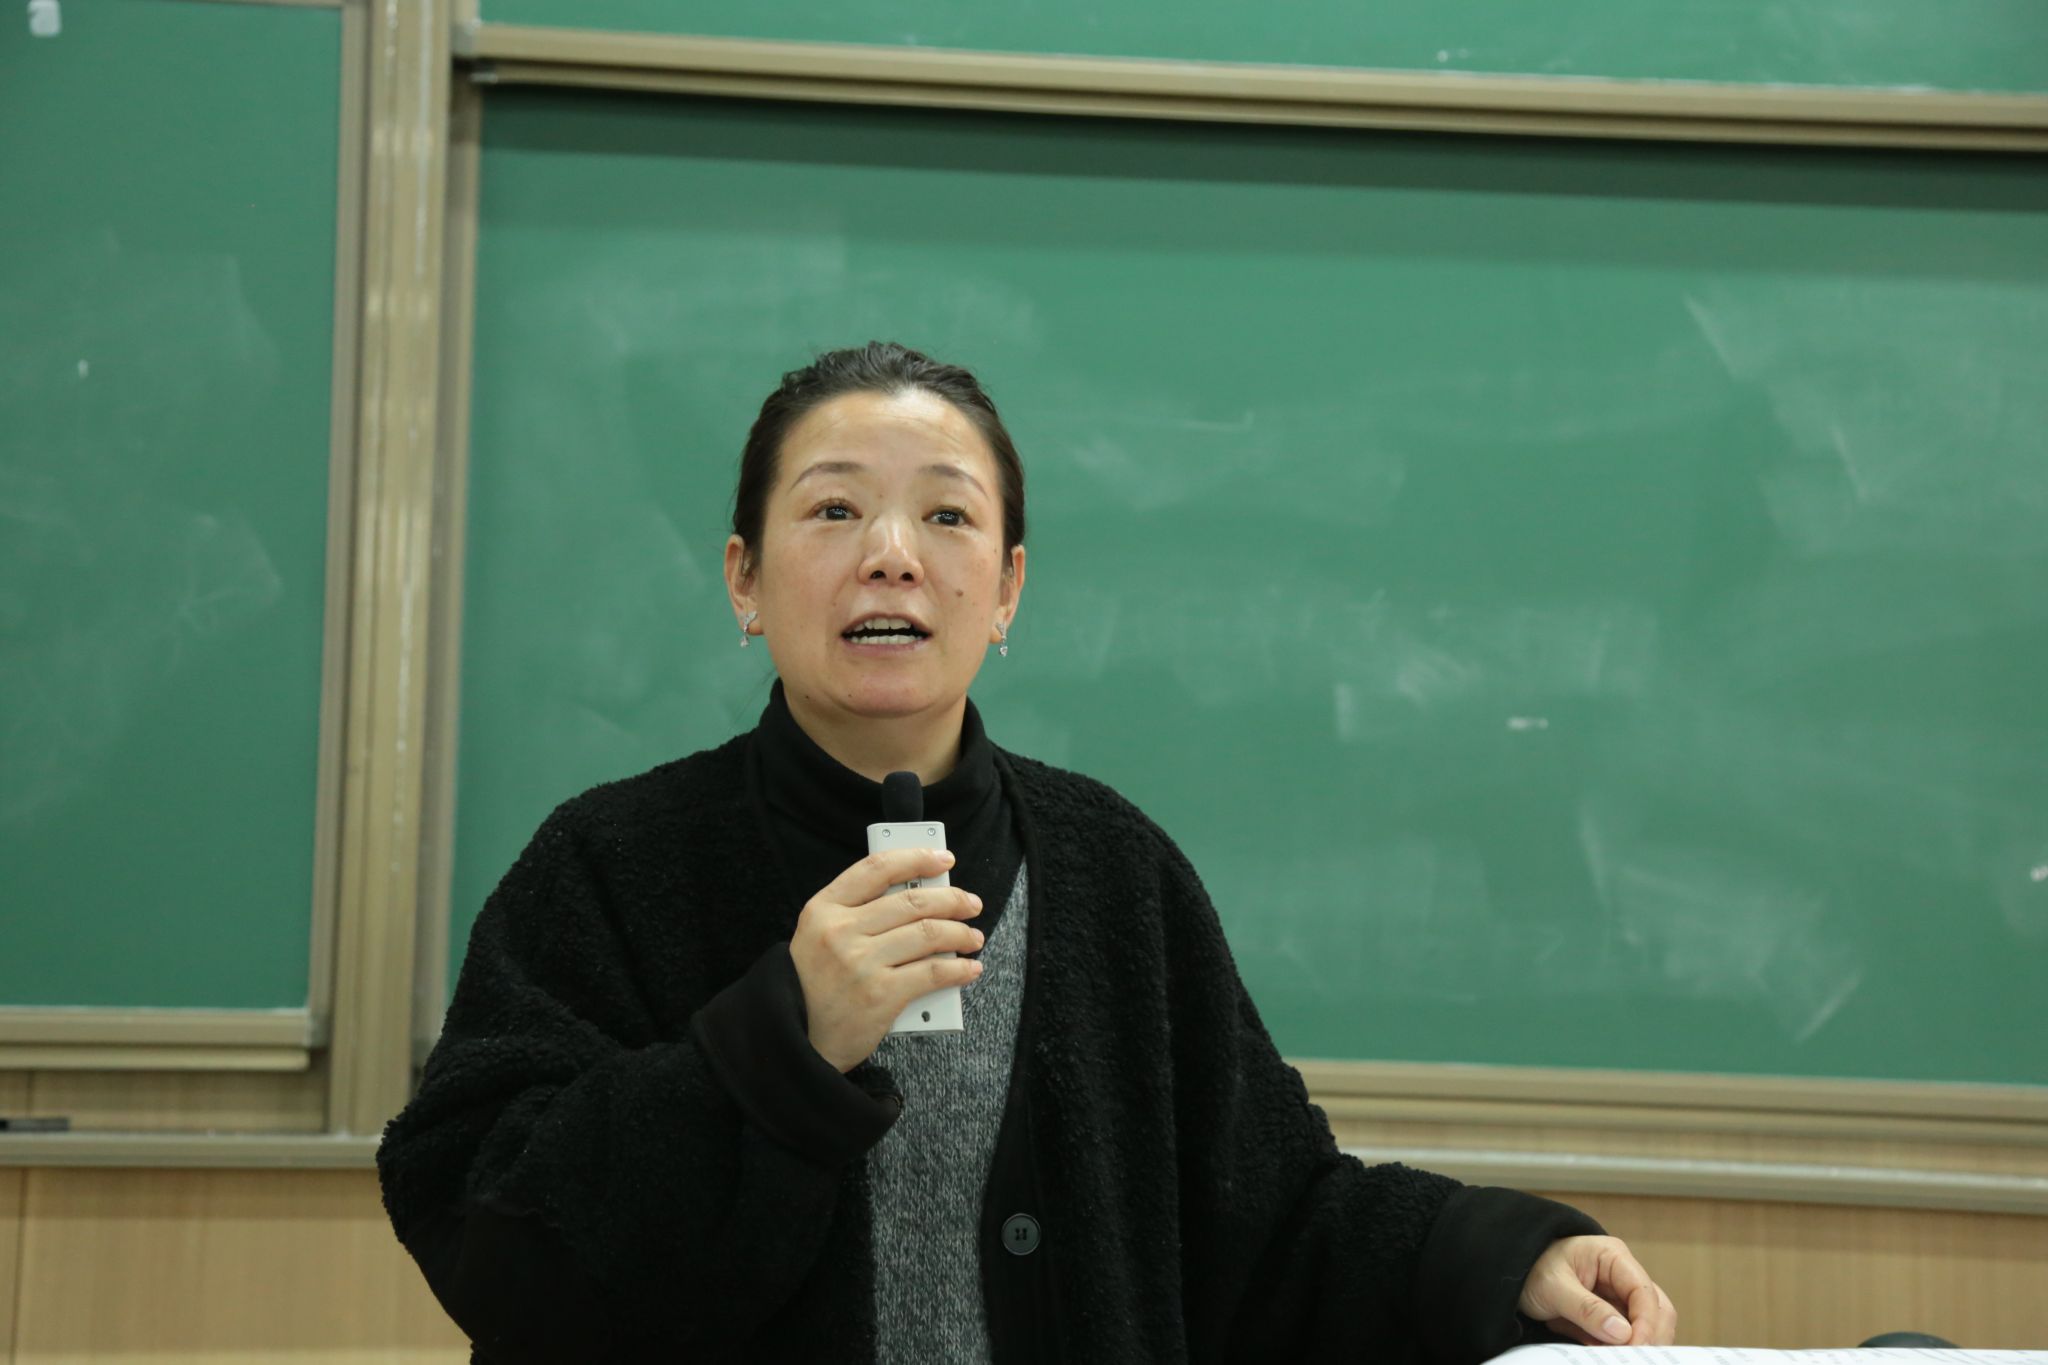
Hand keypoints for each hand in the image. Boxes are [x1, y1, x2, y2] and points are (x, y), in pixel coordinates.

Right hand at [789, 847, 985, 1072]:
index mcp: (823, 910)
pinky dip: (958, 969)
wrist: (795, 1039)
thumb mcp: (818, 938)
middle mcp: (841, 931)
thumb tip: (917, 900)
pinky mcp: (880, 995)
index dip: (916, 858)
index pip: (877, 869)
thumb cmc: (812, 987)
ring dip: (960, 933)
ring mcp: (861, 962)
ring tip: (972, 937)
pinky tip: (968, 969)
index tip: (942, 858)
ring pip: (928, 933)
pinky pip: (933, 973)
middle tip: (970, 904)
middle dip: (952, 899)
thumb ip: (857, 915)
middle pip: (912, 901)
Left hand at [1518, 1235, 1676, 1345]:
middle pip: (1657, 1309)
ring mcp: (1619, 1297)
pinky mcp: (1611, 1317)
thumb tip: (1623, 1333)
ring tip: (1620, 1358)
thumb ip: (1586, 1309)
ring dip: (1639, 1344)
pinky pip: (1626, 1337)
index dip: (1647, 1322)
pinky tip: (1607, 1356)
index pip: (1644, 1291)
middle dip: (1650, 1336)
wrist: (1512, 1274)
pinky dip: (1621, 1349)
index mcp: (1612, 1256)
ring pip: (1647, 1325)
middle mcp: (1622, 1275)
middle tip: (1633, 1359)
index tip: (1636, 1347)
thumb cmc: (1533, 1269)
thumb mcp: (1553, 1287)